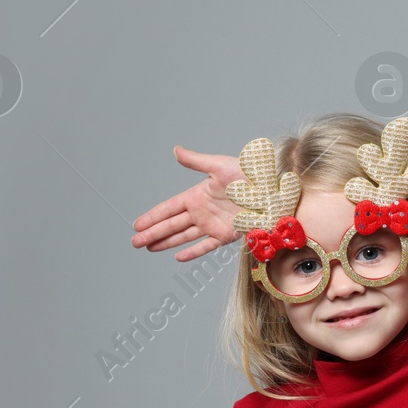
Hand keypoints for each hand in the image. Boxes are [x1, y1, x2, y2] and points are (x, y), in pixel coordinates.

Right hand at [129, 146, 243, 261]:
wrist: (272, 192)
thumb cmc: (250, 175)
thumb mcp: (220, 165)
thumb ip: (196, 161)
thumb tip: (176, 150)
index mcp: (198, 194)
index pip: (169, 208)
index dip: (153, 216)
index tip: (137, 224)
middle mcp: (202, 211)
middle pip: (172, 224)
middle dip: (152, 233)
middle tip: (134, 242)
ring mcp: (213, 224)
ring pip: (184, 236)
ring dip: (166, 242)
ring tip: (149, 248)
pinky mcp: (226, 235)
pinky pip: (205, 245)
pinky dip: (192, 252)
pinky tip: (177, 257)